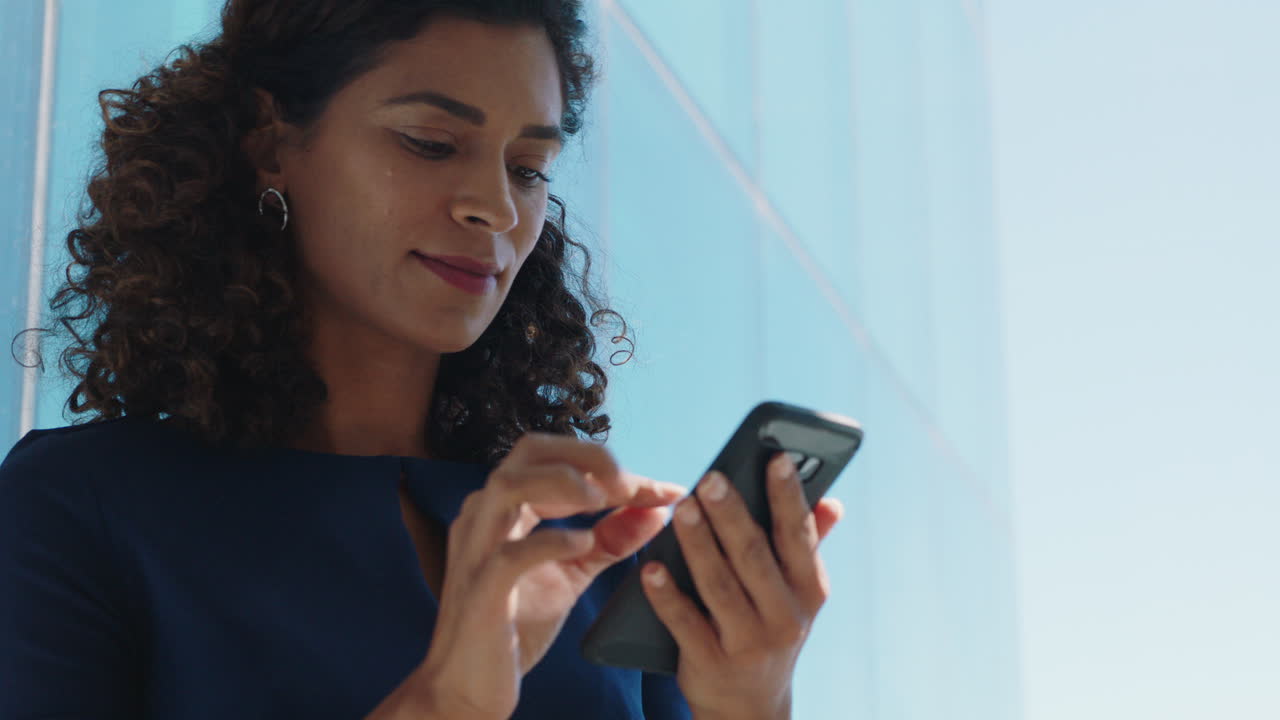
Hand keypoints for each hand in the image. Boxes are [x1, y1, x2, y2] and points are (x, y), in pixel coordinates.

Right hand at [410, 432, 685, 719]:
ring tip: (605, 499)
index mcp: (503, 507)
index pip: (557, 459)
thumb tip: (658, 510)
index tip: (664, 488)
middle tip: (630, 483)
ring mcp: (476, 549)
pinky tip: (583, 544)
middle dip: (585, 456)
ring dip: (563, 483)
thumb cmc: (514, 624)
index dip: (612, 467)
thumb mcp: (571, 573)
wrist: (469, 686)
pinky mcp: (480, 590)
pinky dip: (550, 541)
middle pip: (529, 451)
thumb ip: (611, 540)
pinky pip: (510, 553)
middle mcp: (484, 515)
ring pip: (508, 486)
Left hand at [640, 452, 842, 719]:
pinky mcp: (711, 662)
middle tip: (710, 477)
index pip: (799, 535)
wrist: (750, 706)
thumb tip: (831, 501)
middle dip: (732, 514)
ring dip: (699, 544)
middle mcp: (784, 617)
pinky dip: (668, 596)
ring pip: (720, 585)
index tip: (775, 458)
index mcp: (808, 589)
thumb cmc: (769, 628)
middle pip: (755, 556)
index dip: (788, 495)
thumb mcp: (797, 595)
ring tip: (682, 508)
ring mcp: (748, 643)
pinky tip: (652, 568)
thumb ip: (808, 545)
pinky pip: (686, 624)